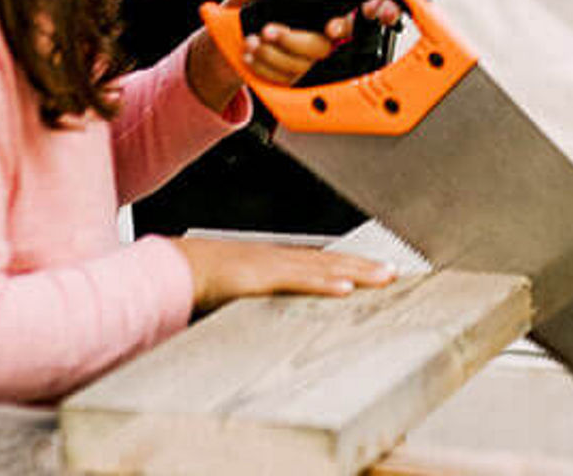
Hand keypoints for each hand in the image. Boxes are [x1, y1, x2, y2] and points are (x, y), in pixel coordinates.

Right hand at [172, 235, 394, 312]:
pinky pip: (298, 281)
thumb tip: (280, 314)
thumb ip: (265, 301)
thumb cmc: (204, 280)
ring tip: (384, 278)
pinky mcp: (262, 277)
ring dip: (356, 272)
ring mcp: (274, 266)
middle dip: (366, 267)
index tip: (377, 271)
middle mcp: (281, 259)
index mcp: (277, 262)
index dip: (352, 265)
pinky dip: (323, 284)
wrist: (176, 268)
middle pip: (332, 261)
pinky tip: (344, 288)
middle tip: (395, 273)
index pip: (323, 262)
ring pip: (324, 268)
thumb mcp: (242, 291)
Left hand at [183, 0, 401, 110]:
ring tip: (249, 40)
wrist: (220, 41)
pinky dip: (263, 68)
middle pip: (321, 47)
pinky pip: (283, 80)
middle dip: (294, 41)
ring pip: (300, 66)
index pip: (344, 21)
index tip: (331, 28)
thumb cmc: (243, 10)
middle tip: (267, 30)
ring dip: (272, 55)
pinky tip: (249, 55)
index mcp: (314, 13)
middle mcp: (314, 39)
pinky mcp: (289, 80)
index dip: (345, 25)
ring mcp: (303, 62)